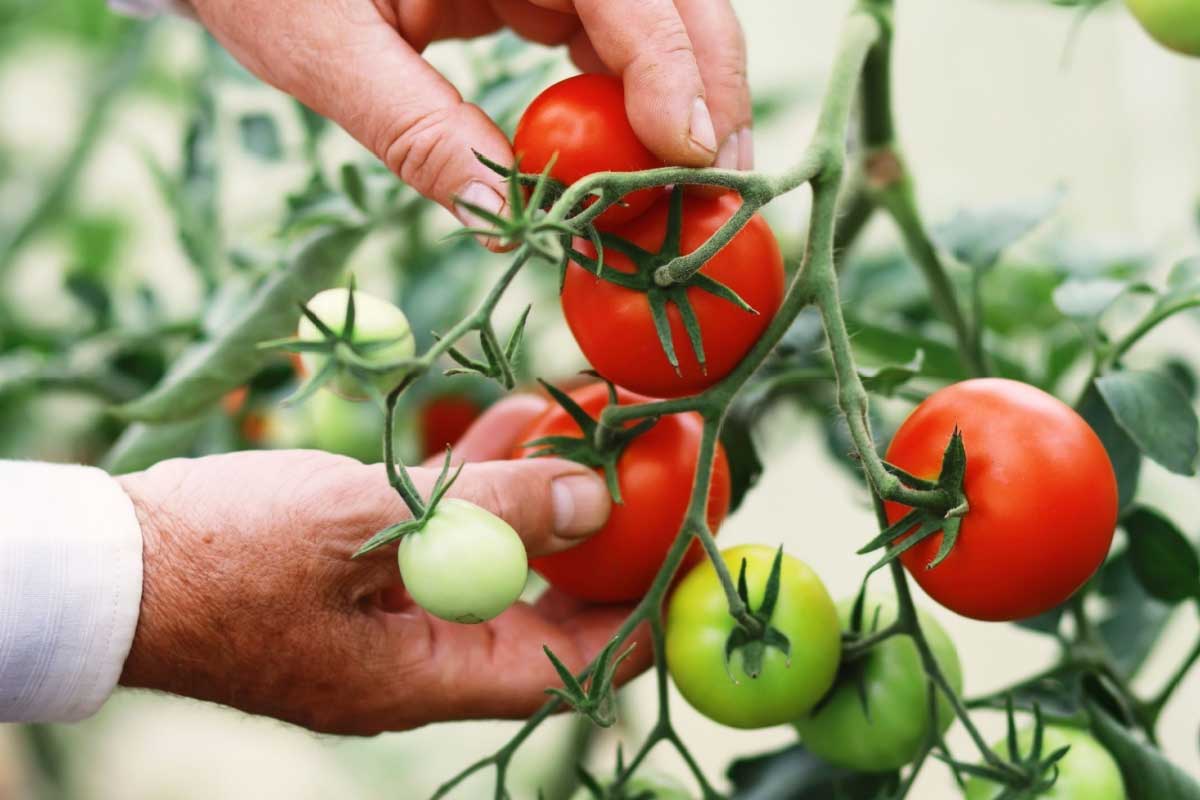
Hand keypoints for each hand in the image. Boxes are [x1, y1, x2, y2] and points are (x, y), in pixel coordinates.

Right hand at [116, 395, 650, 734]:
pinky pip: (447, 533)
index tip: (697, 558)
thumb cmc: (223, 553)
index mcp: (426, 676)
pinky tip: (516, 419)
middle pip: (546, 614)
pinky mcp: (365, 574)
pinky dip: (483, 482)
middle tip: (663, 485)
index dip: (641, 618)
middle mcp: (420, 658)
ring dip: (545, 501)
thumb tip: (596, 502)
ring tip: (599, 432)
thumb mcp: (362, 521)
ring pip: (500, 563)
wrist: (110, 560)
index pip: (572, 669)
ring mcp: (391, 617)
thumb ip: (487, 509)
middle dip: (604, 550)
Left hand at [186, 0, 750, 232]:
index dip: (673, 70)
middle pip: (671, 0)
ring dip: (684, 103)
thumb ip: (412, 128)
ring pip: (657, 21)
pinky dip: (633, 102)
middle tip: (722, 187)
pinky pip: (612, 39)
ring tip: (695, 187)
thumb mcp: (323, 45)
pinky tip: (638, 159)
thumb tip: (498, 222)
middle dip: (708, 90)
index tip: (691, 159)